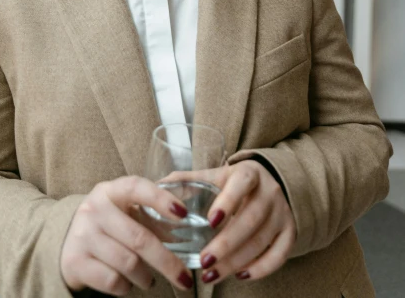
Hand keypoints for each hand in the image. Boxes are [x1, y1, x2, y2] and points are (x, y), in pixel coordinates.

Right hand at [60, 176, 195, 294]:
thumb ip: (151, 211)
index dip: (160, 199)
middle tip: (184, 278)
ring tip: (148, 278)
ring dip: (145, 276)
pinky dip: (126, 288)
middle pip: (139, 238)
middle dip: (166, 261)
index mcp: (110, 191)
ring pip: (128, 263)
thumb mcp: (124, 210)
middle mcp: (94, 209)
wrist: (68, 243)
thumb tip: (189, 215)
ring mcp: (83, 235)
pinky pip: (112, 281)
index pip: (136, 187)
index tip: (183, 213)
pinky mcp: (75, 261)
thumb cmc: (109, 224)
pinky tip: (127, 283)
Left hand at [167, 160, 295, 284]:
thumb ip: (191, 179)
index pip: (242, 184)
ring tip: (211, 275)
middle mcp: (269, 192)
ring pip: (262, 241)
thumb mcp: (218, 174)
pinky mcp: (290, 232)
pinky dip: (261, 268)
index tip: (210, 220)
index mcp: (249, 173)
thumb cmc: (237, 181)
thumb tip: (158, 184)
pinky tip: (240, 275)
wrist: (274, 181)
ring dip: (236, 261)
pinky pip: (279, 255)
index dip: (228, 201)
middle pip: (251, 219)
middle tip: (204, 261)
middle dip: (227, 244)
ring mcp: (282, 213)